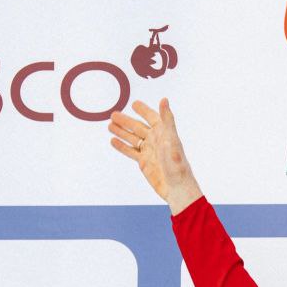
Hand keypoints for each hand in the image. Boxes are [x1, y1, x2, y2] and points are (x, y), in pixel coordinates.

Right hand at [109, 98, 202, 214]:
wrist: (176, 187)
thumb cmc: (177, 163)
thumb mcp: (171, 138)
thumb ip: (167, 119)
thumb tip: (164, 99)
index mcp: (164, 132)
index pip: (152, 117)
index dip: (143, 110)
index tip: (134, 104)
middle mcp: (156, 140)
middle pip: (137, 127)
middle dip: (126, 121)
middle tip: (113, 114)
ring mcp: (149, 151)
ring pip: (132, 138)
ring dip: (121, 132)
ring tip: (109, 125)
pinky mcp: (144, 162)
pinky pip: (130, 151)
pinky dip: (121, 146)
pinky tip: (113, 141)